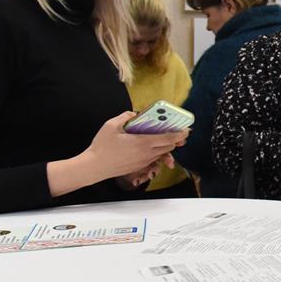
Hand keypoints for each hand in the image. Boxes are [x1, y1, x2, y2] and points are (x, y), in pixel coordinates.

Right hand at [48, 113, 186, 197]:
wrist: (94, 167)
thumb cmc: (101, 147)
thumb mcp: (111, 126)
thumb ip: (125, 117)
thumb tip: (134, 114)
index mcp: (143, 143)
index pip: (168, 138)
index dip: (180, 134)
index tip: (187, 129)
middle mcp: (147, 153)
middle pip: (169, 146)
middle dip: (176, 139)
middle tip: (178, 131)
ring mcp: (144, 162)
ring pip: (162, 153)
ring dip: (166, 146)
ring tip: (165, 137)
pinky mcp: (139, 166)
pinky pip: (154, 159)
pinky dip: (157, 152)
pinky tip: (151, 146)